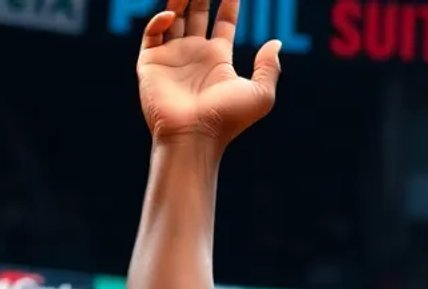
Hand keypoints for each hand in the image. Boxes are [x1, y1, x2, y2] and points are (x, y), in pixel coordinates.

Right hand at [137, 0, 281, 144]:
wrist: (194, 136)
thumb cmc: (228, 119)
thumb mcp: (260, 94)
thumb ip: (269, 67)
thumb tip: (276, 42)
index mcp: (219, 60)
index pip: (223, 23)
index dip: (229, 4)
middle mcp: (195, 55)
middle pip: (196, 15)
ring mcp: (172, 57)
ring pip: (173, 18)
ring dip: (178, 1)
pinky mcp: (150, 62)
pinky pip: (152, 33)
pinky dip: (159, 20)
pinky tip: (170, 16)